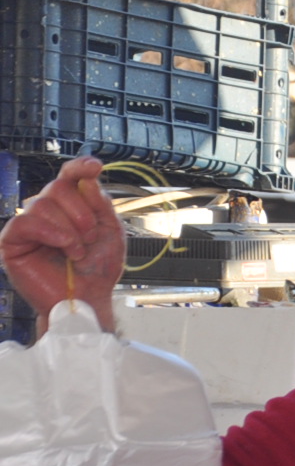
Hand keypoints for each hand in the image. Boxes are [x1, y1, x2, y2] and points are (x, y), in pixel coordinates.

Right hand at [0, 156, 122, 333]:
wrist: (88, 299)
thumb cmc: (97, 270)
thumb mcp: (111, 233)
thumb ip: (101, 204)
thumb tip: (88, 178)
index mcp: (70, 206)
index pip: (69, 177)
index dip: (79, 167)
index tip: (94, 167)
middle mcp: (47, 211)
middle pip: (59, 187)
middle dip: (81, 212)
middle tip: (90, 236)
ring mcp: (28, 224)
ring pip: (43, 203)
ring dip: (70, 229)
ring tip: (77, 252)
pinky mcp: (13, 241)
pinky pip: (26, 222)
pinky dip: (51, 232)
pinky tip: (65, 246)